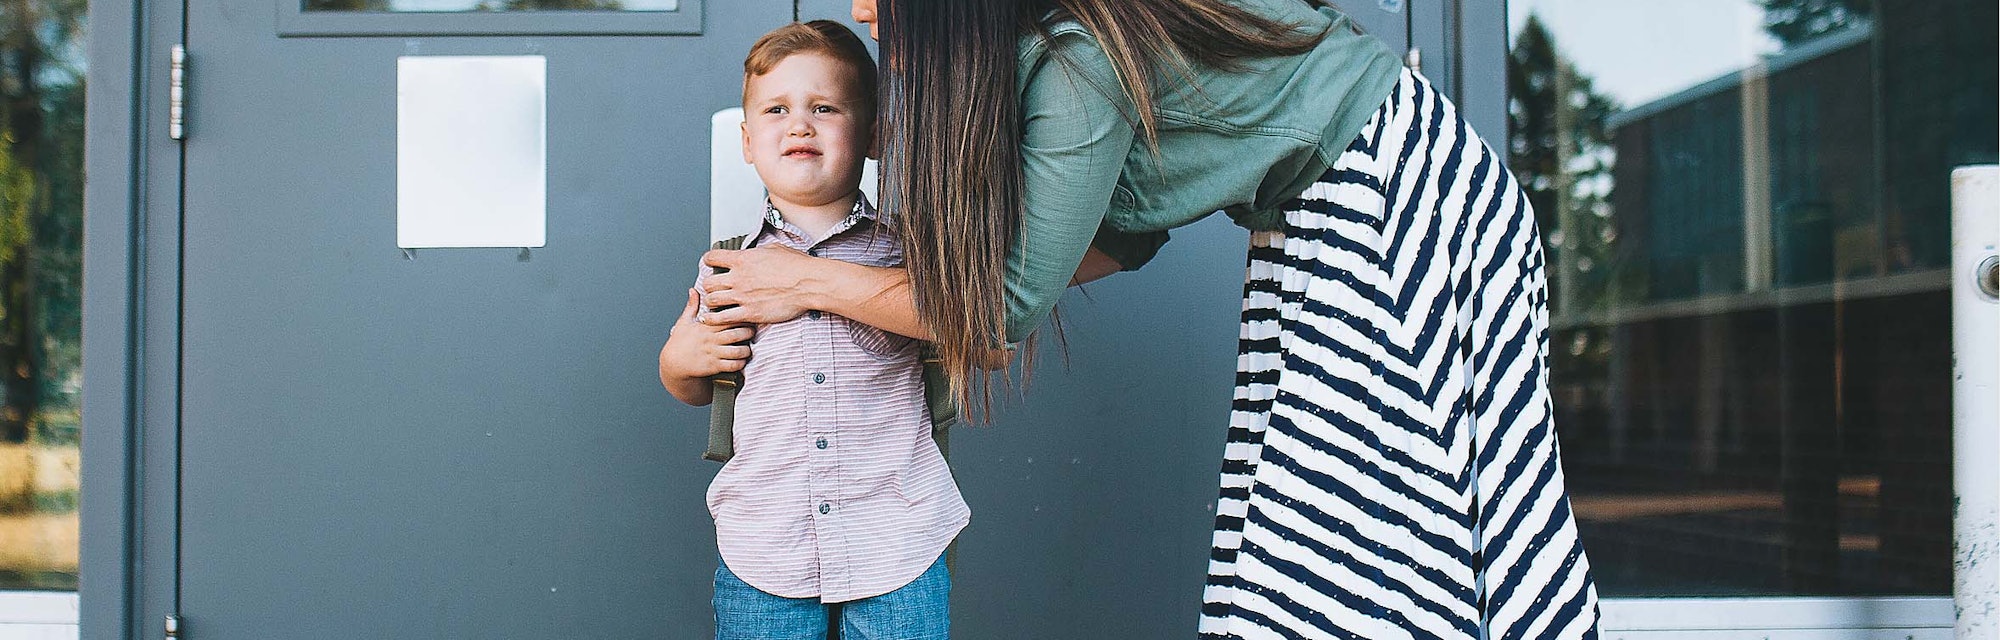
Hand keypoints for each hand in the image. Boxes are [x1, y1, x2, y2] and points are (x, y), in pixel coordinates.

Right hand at [660, 288, 755, 382]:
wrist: (673, 363)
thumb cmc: (679, 342)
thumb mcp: (684, 322)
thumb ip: (692, 306)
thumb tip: (693, 290)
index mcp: (706, 327)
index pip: (727, 318)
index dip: (739, 316)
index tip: (745, 316)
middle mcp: (711, 340)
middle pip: (736, 334)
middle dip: (748, 333)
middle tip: (752, 332)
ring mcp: (713, 354)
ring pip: (737, 351)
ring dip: (746, 350)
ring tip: (748, 348)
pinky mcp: (713, 367)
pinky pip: (732, 365)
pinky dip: (740, 363)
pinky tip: (741, 360)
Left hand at [697, 245, 820, 324]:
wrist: (808, 283)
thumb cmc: (796, 266)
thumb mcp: (774, 249)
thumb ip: (758, 252)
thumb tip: (755, 251)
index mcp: (742, 259)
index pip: (711, 257)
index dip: (709, 261)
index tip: (711, 264)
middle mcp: (738, 277)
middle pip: (708, 282)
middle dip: (710, 285)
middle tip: (716, 288)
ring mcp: (742, 296)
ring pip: (711, 300)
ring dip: (712, 302)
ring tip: (716, 304)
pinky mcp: (749, 313)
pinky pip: (722, 318)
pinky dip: (715, 320)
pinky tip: (715, 319)